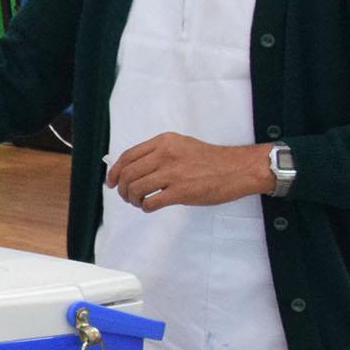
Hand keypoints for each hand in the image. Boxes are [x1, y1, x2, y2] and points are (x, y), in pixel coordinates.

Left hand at [106, 133, 273, 211]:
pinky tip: (151, 207)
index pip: (128, 156)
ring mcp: (172, 173)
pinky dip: (145, 207)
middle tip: (126, 196)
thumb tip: (132, 168)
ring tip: (139, 202)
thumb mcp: (181, 145)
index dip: (115, 171)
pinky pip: (150, 202)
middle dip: (122, 188)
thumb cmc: (210, 160)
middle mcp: (165, 154)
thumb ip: (159, 152)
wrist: (238, 169)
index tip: (111, 182)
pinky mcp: (180, 191)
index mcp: (164, 142)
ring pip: (135, 188)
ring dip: (133, 199)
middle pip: (128, 174)